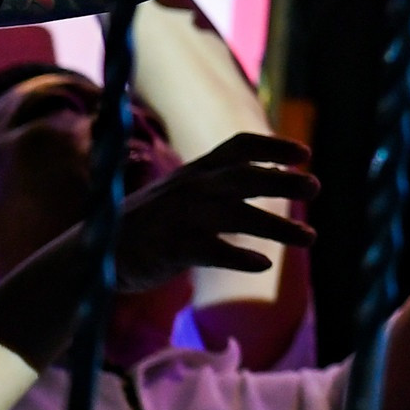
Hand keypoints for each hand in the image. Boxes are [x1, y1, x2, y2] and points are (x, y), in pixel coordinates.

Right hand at [98, 132, 317, 293]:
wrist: (93, 252)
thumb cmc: (147, 223)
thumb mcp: (182, 192)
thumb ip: (221, 183)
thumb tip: (275, 177)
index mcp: (195, 171)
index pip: (239, 146)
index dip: (273, 147)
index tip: (305, 154)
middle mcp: (191, 188)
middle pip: (245, 177)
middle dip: (283, 181)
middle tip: (316, 186)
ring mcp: (182, 217)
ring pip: (240, 215)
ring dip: (278, 226)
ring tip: (310, 237)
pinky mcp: (173, 248)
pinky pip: (214, 250)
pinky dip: (240, 257)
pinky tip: (263, 264)